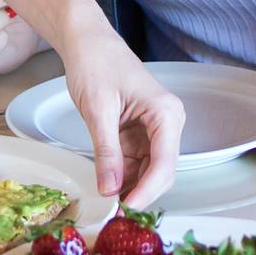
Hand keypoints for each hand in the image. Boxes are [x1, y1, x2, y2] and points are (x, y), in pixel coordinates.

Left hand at [59, 33, 184, 207]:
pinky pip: (136, 162)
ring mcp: (155, 129)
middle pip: (162, 171)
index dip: (147, 190)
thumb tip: (110, 189)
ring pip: (149, 170)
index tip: (125, 208)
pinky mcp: (140, 132)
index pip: (165, 163)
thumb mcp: (98, 110)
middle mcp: (168, 122)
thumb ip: (107, 152)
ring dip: (131, 186)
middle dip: (140, 192)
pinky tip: (108, 184)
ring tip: (107, 201)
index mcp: (166, 113)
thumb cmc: (96, 64)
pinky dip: (123, 175)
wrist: (87, 42)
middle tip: (114, 211)